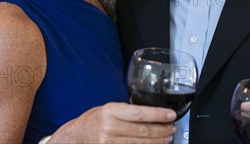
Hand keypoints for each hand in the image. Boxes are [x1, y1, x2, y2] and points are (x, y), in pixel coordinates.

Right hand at [49, 102, 175, 143]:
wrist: (77, 135)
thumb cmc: (94, 120)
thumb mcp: (107, 108)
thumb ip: (126, 111)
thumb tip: (150, 113)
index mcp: (110, 111)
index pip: (139, 113)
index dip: (157, 115)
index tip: (171, 115)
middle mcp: (110, 126)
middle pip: (143, 131)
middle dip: (162, 130)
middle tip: (172, 128)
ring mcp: (109, 141)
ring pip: (141, 143)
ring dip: (158, 141)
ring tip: (167, 137)